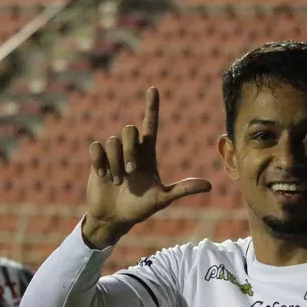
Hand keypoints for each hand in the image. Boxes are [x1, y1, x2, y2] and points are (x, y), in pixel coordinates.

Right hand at [83, 87, 210, 247]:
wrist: (115, 217)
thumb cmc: (140, 208)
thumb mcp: (162, 198)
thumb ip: (183, 190)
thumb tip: (210, 186)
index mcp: (147, 153)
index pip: (150, 124)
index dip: (152, 107)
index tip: (153, 89)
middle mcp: (130, 149)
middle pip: (129, 130)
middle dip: (130, 151)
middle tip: (130, 172)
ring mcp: (113, 153)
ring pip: (112, 141)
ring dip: (115, 162)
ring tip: (117, 181)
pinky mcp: (97, 158)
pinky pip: (96, 147)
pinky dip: (99, 161)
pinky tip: (103, 175)